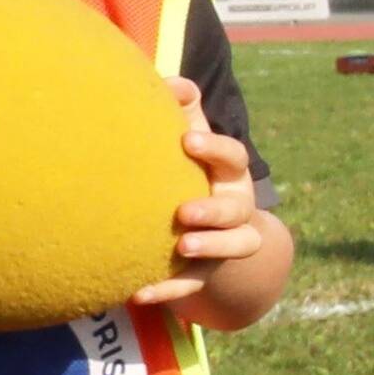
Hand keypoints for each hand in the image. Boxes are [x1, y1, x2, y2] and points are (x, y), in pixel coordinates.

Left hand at [131, 88, 274, 310]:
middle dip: (214, 212)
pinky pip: (191, 285)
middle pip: (237, 210)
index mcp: (229, 174)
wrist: (208, 229)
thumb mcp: (192, 140)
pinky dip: (167, 290)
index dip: (215, 149)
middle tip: (184, 212)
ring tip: (182, 247)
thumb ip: (184, 111)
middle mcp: (235, 208)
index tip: (187, 142)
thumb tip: (172, 82)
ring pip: (232, 248)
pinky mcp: (205, 273)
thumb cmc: (189, 171)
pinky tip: (137, 292)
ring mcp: (225, 243)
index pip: (233, 158)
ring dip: (209, 248)